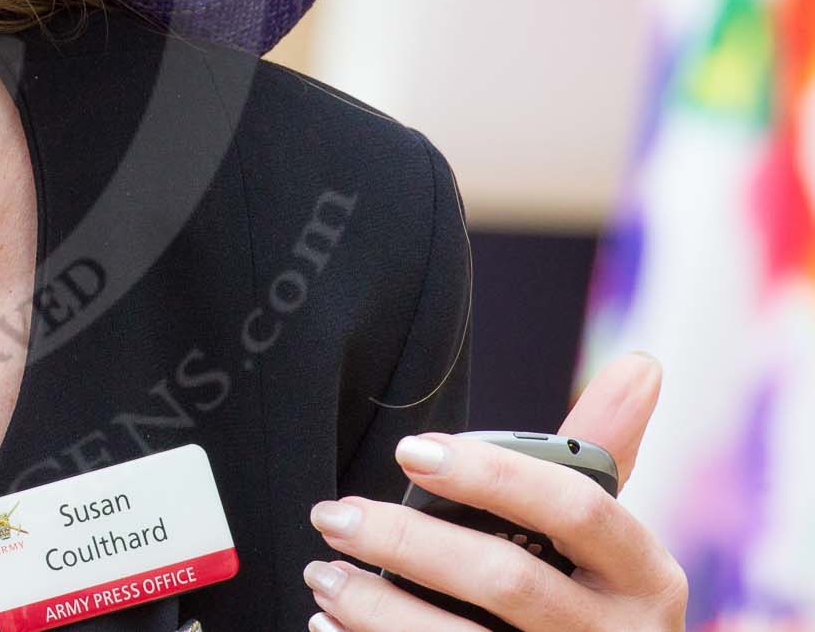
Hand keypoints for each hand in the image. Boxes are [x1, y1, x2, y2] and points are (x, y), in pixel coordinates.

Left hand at [298, 351, 688, 630]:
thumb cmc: (591, 601)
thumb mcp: (608, 541)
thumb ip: (598, 454)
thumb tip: (639, 362)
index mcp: (645, 576)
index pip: (577, 509)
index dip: (493, 476)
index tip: (410, 450)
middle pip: (509, 581)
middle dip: (410, 542)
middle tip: (334, 515)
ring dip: (379, 607)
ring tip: (322, 572)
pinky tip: (331, 623)